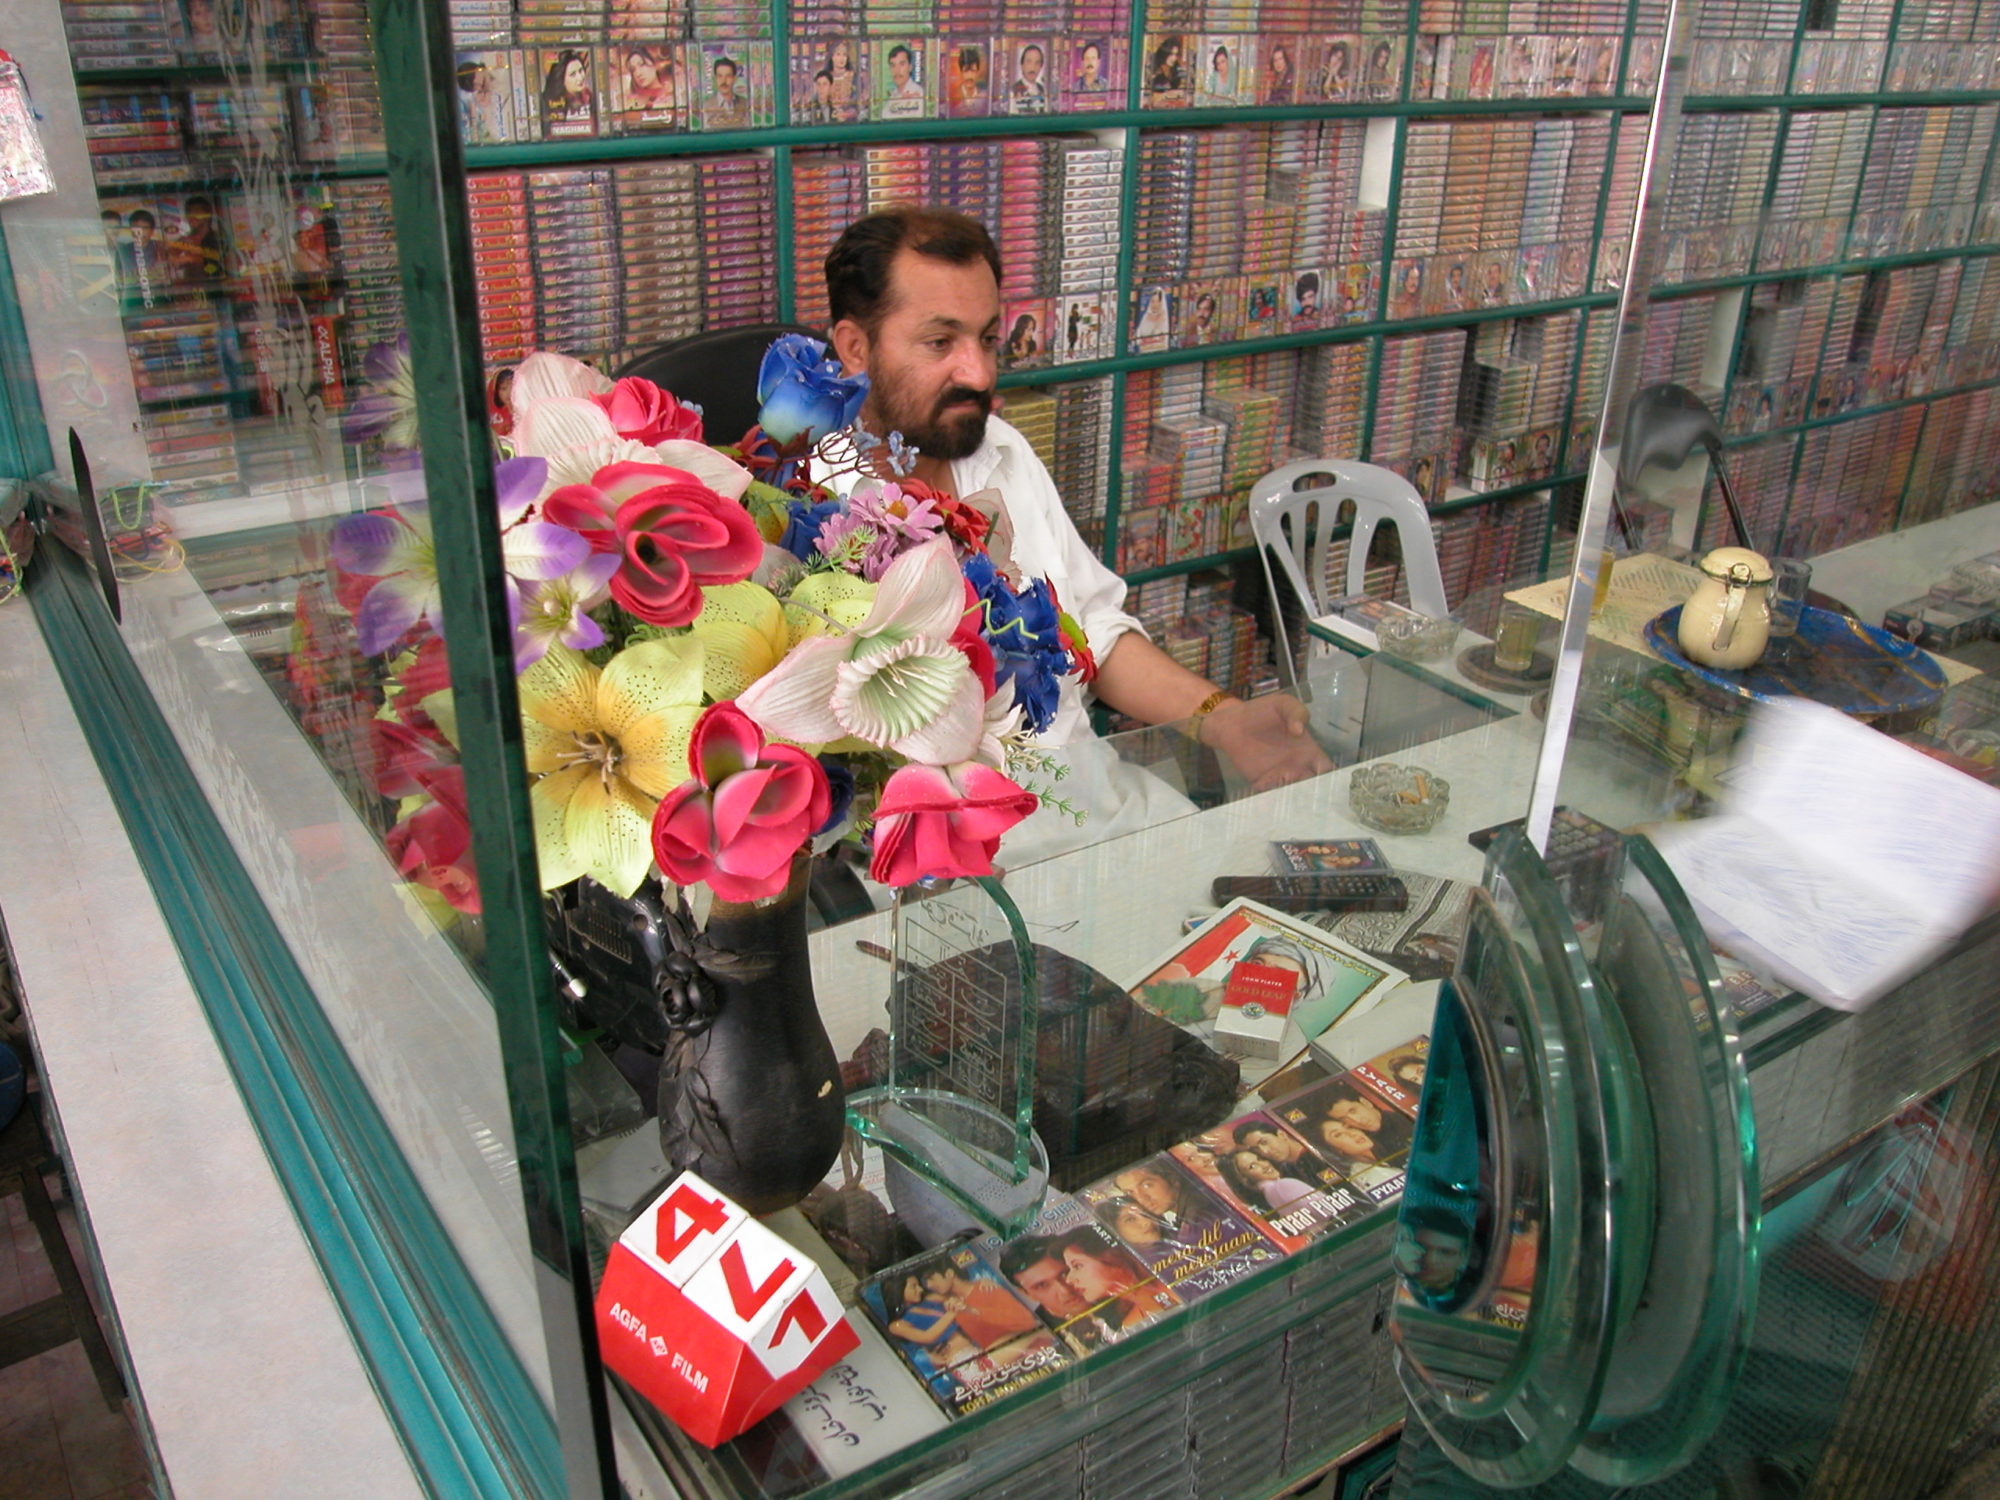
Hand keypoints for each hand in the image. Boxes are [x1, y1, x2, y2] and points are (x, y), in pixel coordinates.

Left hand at [1201, 694, 1334, 791]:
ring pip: (1293, 793)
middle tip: (1308, 789)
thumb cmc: (1262, 711)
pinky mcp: (1262, 782)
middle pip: (1313, 787)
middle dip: (1313, 792)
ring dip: (1294, 796)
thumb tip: (1299, 730)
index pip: (1327, 769)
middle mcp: (1298, 767)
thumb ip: (1296, 712)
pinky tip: (1270, 790)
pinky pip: (1271, 794)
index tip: (1329, 780)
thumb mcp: (1283, 704)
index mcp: (1309, 751)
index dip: (1331, 776)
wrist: (1233, 722)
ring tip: (1289, 789)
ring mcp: (1280, 776)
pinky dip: (1273, 797)